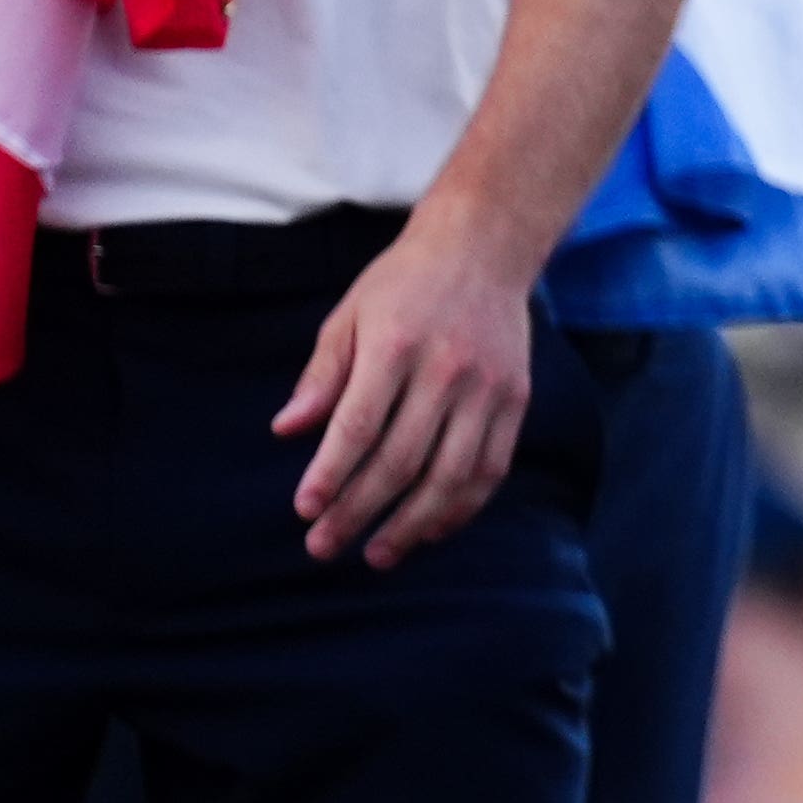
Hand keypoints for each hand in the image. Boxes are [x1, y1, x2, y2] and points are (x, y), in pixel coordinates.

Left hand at [273, 218, 536, 568]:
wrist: (484, 248)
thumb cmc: (403, 283)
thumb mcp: (348, 315)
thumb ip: (322, 375)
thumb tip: (286, 430)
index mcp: (396, 344)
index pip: (358, 426)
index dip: (330, 474)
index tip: (305, 510)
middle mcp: (447, 369)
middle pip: (400, 460)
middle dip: (358, 511)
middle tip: (322, 546)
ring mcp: (488, 387)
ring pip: (450, 475)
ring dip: (411, 524)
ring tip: (377, 555)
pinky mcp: (516, 400)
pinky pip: (491, 468)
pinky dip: (462, 507)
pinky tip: (431, 529)